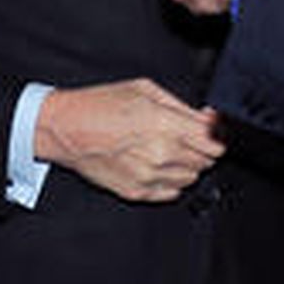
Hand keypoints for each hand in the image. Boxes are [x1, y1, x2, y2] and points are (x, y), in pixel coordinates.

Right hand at [35, 78, 223, 202]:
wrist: (65, 129)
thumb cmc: (100, 105)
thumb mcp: (145, 90)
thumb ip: (182, 107)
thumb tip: (209, 119)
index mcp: (164, 123)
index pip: (214, 141)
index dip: (217, 136)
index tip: (211, 131)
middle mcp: (161, 153)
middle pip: (206, 161)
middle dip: (201, 148)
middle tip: (183, 135)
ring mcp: (150, 176)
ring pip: (191, 177)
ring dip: (186, 164)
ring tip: (165, 149)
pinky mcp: (138, 192)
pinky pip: (173, 192)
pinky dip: (170, 179)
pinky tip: (154, 164)